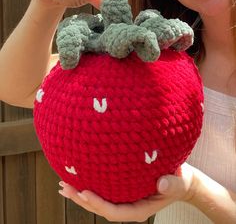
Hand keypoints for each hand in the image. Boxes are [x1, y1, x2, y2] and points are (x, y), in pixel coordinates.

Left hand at [58, 163, 197, 221]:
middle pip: (101, 207)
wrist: (179, 180)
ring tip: (65, 185)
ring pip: (99, 201)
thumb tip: (161, 184)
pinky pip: (104, 191)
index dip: (98, 204)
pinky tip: (80, 179)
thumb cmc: (179, 182)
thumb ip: (171, 184)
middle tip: (65, 188)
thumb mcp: (178, 182)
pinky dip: (90, 186)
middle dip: (82, 199)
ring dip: (81, 194)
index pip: (115, 211)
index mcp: (139, 209)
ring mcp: (124, 199)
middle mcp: (128, 206)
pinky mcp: (123, 190)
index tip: (84, 192)